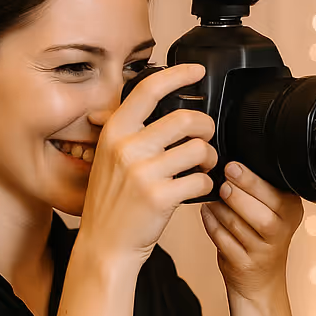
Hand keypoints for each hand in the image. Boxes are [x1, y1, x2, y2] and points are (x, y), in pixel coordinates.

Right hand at [78, 64, 215, 263]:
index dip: (177, 75)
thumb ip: (126, 130)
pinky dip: (206, 184)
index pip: (148, 90)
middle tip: (206, 138)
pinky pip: (202, 179)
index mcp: (114, 132)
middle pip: (186, 119)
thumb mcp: (107, 157)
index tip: (196, 71)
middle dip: (206, 127)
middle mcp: (127, 148)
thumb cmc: (111, 202)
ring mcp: (143, 173)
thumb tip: (148, 97)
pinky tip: (196, 189)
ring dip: (210, 158)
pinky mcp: (161, 197)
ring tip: (203, 167)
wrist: (105, 245)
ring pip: (200, 149)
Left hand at [201, 162, 304, 304]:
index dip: (251, 180)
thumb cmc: (262, 236)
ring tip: (211, 198)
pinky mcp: (244, 263)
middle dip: (236, 194)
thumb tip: (233, 164)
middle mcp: (282, 231)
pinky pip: (222, 239)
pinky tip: (208, 213)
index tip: (231, 166)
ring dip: (220, 209)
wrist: (261, 278)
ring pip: (237, 225)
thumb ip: (259, 189)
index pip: (275, 193)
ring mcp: (263, 250)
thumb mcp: (272, 209)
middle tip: (222, 183)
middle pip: (260, 213)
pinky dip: (211, 223)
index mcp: (291, 211)